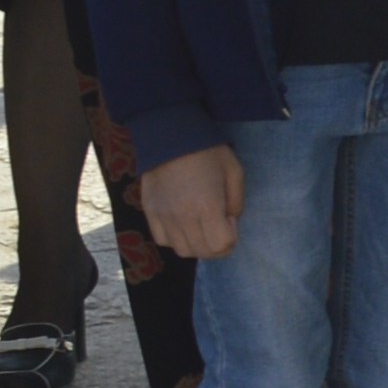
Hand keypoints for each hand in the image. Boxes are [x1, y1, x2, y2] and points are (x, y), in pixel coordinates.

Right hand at [143, 145, 242, 259]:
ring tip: (201, 225)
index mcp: (207, 206)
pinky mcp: (150, 212)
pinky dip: (175, 238)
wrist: (171, 135)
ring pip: (182, 250)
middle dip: (217, 245)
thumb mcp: (234, 173)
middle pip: (203, 252)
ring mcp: (164, 216)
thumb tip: (230, 222)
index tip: (229, 218)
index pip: (222, 245)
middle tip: (219, 225)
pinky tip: (183, 223)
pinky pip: (163, 240)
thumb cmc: (208, 152)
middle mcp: (183, 216)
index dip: (231, 236)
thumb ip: (237, 202)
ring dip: (197, 244)